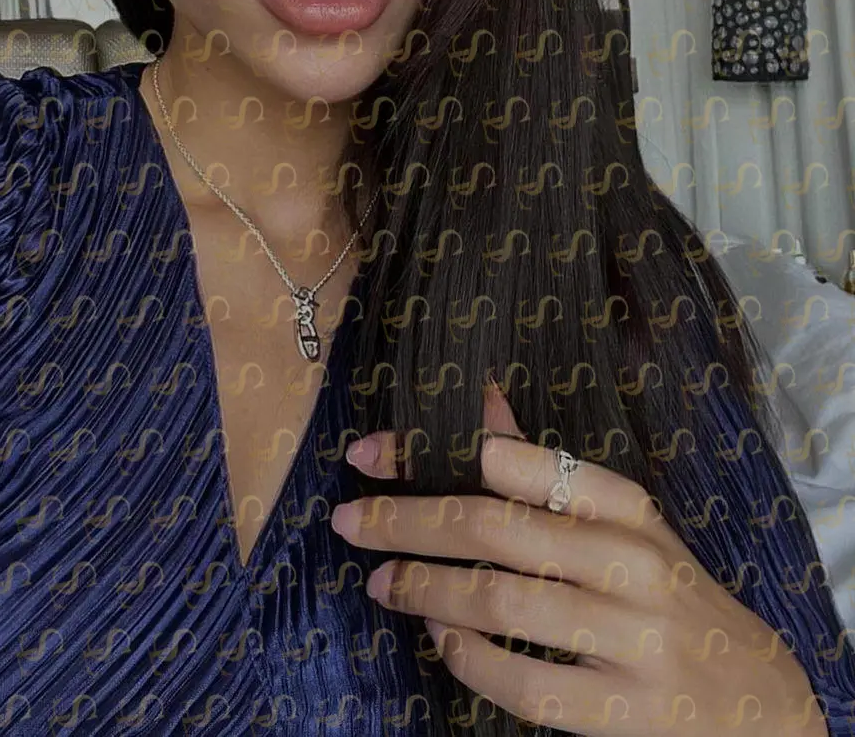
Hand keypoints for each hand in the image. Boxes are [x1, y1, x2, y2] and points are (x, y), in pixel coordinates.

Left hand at [332, 381, 828, 736]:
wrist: (755, 703)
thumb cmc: (666, 593)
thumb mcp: (617, 522)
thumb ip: (541, 466)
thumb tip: (477, 398)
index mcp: (623, 505)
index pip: (511, 461)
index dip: (427, 454)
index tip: (366, 455)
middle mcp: (629, 561)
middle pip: (491, 528)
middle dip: (405, 520)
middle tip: (348, 520)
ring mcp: (631, 638)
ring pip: (499, 601)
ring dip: (424, 588)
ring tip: (381, 583)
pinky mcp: (624, 710)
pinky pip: (524, 682)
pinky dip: (468, 658)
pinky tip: (441, 640)